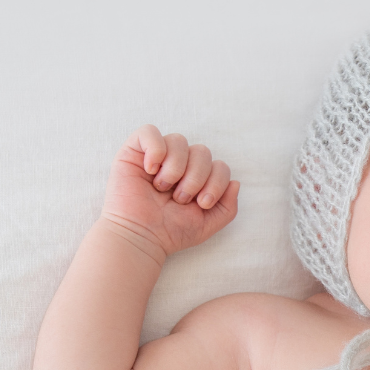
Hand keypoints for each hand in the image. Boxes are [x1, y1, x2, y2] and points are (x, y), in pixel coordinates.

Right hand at [100, 125, 239, 257]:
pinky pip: (149, 132)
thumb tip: (235, 182)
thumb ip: (229, 206)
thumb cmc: (171, 231)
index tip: (202, 204)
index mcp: (197, 177)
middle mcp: (179, 164)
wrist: (141, 237)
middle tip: (180, 199)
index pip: (220, 165)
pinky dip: (155, 150)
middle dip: (196, 178)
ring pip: (179, 140)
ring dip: (176, 168)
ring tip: (164, 188)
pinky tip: (151, 170)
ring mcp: (157, 156)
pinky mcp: (133, 152)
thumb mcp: (209, 223)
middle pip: (202, 151)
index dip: (216, 183)